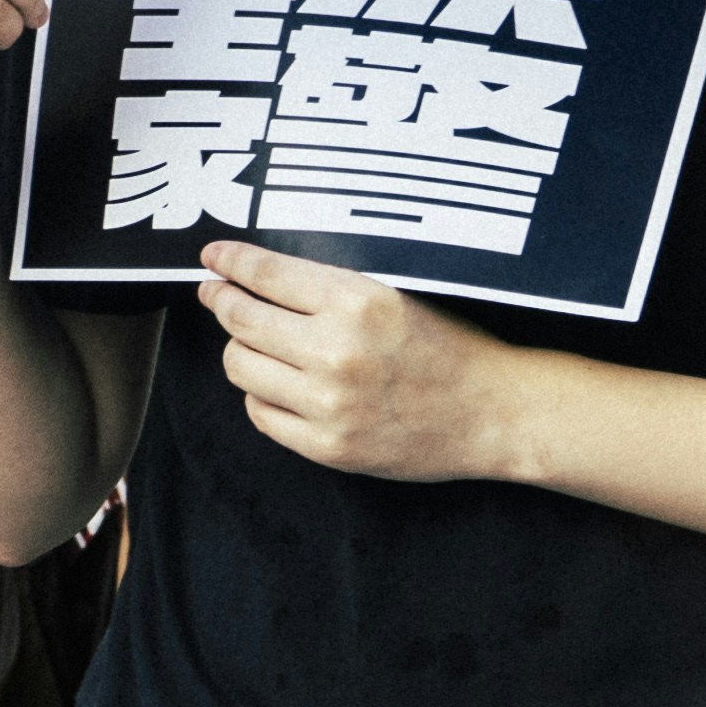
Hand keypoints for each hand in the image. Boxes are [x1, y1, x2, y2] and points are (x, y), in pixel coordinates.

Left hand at [197, 242, 519, 482]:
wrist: (493, 412)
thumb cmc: (449, 346)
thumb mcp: (395, 294)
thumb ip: (331, 288)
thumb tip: (258, 277)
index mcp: (357, 302)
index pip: (266, 275)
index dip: (229, 263)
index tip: (211, 259)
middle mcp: (337, 351)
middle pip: (242, 320)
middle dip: (221, 301)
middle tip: (216, 294)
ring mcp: (328, 404)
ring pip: (242, 367)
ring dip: (240, 350)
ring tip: (252, 342)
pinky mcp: (328, 447)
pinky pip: (261, 413)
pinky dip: (261, 394)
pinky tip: (277, 383)